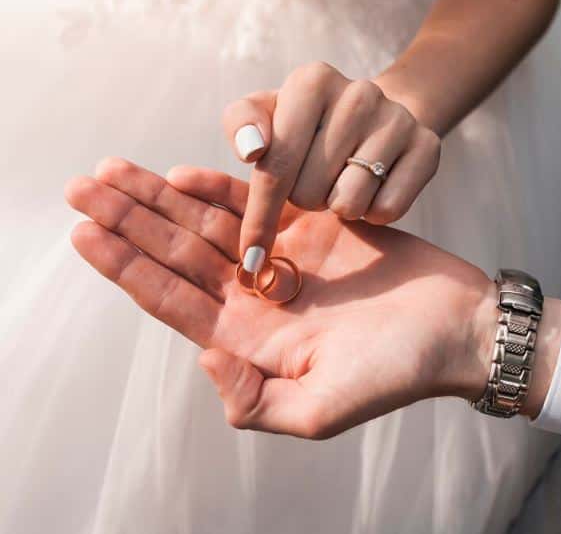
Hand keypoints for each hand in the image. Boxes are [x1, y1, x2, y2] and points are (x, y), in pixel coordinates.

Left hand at [65, 158, 493, 438]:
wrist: (458, 325)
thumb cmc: (399, 371)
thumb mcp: (322, 410)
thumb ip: (254, 400)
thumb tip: (205, 355)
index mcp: (251, 340)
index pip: (171, 298)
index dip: (125, 267)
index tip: (84, 234)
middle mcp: (258, 297)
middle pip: (177, 253)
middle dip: (128, 220)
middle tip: (81, 188)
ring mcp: (284, 258)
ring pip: (206, 222)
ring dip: (159, 197)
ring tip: (112, 171)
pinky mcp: (314, 227)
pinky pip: (257, 201)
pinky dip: (218, 186)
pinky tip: (182, 172)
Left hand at [224, 61, 441, 273]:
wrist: (374, 116)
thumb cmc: (305, 123)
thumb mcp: (266, 115)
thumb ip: (241, 124)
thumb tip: (251, 150)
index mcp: (313, 80)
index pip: (275, 164)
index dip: (260, 214)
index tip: (251, 252)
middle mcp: (360, 93)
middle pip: (310, 189)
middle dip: (304, 199)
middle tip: (314, 181)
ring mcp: (398, 119)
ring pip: (349, 202)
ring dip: (339, 207)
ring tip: (341, 183)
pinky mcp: (428, 146)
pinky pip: (388, 209)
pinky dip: (374, 213)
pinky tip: (371, 189)